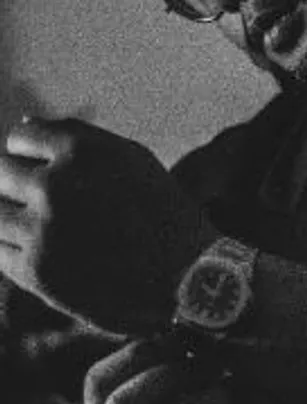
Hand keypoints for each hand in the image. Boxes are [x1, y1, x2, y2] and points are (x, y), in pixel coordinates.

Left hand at [0, 118, 216, 332]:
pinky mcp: (37, 272)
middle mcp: (56, 185)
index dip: (32, 154)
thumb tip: (25, 124)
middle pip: (0, 172)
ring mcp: (42, 230)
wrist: (190, 279)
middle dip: (18, 185)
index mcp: (83, 151)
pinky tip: (54, 255)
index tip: (47, 171)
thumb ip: (81, 139)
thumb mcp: (135, 161)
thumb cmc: (165, 214)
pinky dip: (17, 251)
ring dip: (18, 220)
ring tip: (56, 233)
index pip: (21, 137)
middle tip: (52, 205)